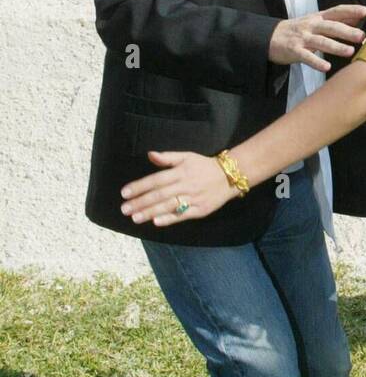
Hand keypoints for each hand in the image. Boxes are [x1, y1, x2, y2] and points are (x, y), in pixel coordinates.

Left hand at [120, 151, 236, 226]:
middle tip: (124, 209)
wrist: (229, 176)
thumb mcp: (187, 156)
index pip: (156, 180)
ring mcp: (193, 198)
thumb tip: (150, 154)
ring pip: (169, 206)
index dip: (139, 186)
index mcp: (180, 172)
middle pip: (159, 195)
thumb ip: (167, 157)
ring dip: (150, 212)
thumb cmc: (204, 166)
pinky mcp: (200, 210)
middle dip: (140, 202)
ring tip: (135, 218)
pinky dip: (170, 218)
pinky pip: (183, 215)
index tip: (125, 193)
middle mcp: (185, 185)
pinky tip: (157, 222)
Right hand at [268, 4, 365, 70]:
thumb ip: (336, 20)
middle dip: (347, 31)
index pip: (336, 11)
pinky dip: (316, 62)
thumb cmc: (298, 30)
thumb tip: (358, 17)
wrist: (269, 37)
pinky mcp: (294, 51)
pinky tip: (326, 67)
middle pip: (331, 27)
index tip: (365, 11)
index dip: (350, 10)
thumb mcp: (316, 21)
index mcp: (318, 18)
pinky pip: (307, 57)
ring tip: (349, 51)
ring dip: (336, 46)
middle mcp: (312, 26)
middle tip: (362, 36)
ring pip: (321, 41)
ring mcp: (303, 38)